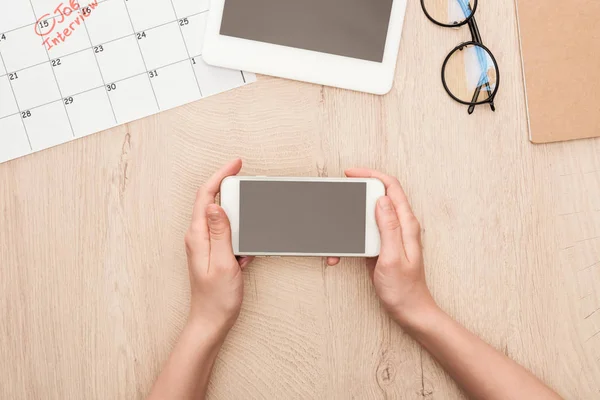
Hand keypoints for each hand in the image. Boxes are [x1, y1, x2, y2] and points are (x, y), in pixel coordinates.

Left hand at [184, 159, 253, 336]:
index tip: (236, 164)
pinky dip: (241, 241)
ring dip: (240, 224)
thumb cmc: (216, 298)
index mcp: (198, 235)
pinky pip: (229, 237)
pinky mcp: (214, 253)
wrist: (211, 321)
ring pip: (224, 220)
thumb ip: (221, 232)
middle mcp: (199, 236)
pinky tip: (244, 257)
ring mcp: (206, 244)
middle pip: (214, 202)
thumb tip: (217, 204)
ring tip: (245, 245)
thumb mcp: (223, 262)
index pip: (206, 195)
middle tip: (250, 195)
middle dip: (233, 196)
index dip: (221, 175)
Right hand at [328, 169, 435, 327]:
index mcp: (406, 224)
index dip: (371, 175)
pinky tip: (340, 253)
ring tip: (336, 232)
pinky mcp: (381, 246)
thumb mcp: (393, 256)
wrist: (409, 310)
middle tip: (339, 199)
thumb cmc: (404, 289)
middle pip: (377, 197)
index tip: (351, 174)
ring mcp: (390, 236)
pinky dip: (349, 240)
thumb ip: (389, 227)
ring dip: (348, 222)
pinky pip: (363, 235)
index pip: (391, 187)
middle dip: (355, 196)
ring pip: (366, 216)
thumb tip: (381, 199)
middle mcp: (400, 226)